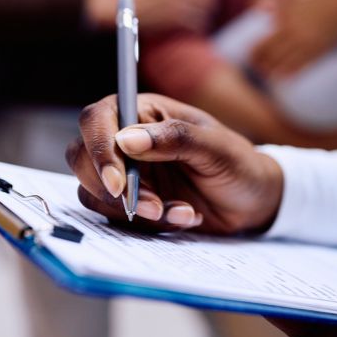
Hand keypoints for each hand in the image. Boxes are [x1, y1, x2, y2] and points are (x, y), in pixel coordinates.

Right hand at [66, 94, 282, 233]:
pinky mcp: (132, 202)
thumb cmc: (240, 164)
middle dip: (112, 188)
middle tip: (152, 206)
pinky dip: (147, 224)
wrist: (254, 202)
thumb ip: (176, 138)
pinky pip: (116, 217)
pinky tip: (185, 217)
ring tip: (181, 212)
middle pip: (82, 157)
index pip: (99, 119)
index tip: (119, 182)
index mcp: (147, 113)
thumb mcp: (217, 148)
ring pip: (95, 192)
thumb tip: (126, 139)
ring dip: (133, 210)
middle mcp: (130, 141)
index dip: (98, 148)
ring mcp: (128, 173)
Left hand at [251, 0, 336, 76]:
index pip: (263, 39)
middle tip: (257, 70)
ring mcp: (305, 41)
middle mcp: (292, 30)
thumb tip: (260, 9)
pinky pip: (301, 64)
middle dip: (261, 64)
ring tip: (268, 75)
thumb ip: (276, 0)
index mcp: (284, 17)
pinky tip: (284, 77)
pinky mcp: (318, 48)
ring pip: (285, 61)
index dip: (254, 52)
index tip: (249, 57)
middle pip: (271, 53)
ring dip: (274, 70)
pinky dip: (290, 72)